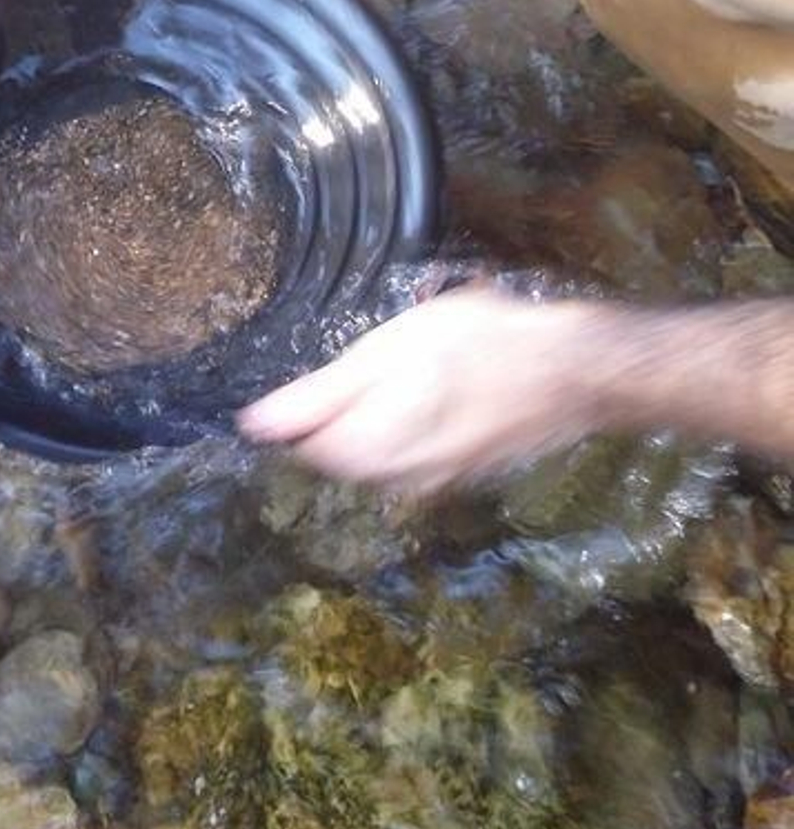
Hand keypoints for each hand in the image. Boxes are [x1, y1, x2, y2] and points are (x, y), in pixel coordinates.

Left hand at [236, 288, 608, 496]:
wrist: (576, 369)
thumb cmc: (477, 346)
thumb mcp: (383, 354)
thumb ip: (316, 397)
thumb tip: (252, 426)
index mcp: (367, 453)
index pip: (302, 446)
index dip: (298, 410)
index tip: (318, 375)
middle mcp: (397, 482)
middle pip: (339, 453)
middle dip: (338, 414)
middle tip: (370, 362)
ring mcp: (435, 481)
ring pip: (377, 455)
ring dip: (376, 418)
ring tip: (405, 369)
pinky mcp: (464, 471)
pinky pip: (415, 454)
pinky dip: (412, 423)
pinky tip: (434, 388)